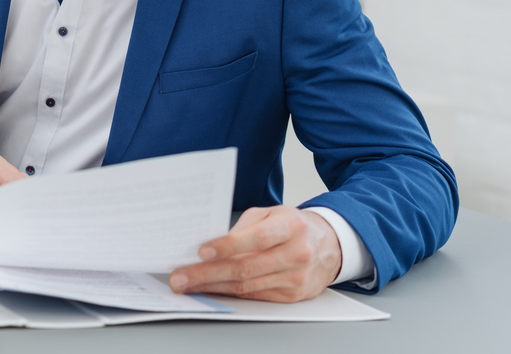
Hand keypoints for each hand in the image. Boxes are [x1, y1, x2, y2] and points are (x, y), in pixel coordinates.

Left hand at [168, 206, 342, 302]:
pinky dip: (229, 294)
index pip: (257, 238)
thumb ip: (243, 226)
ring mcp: (295, 278)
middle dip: (208, 273)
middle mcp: (296, 254)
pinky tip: (211, 289)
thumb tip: (211, 242)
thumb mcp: (270, 213)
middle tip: (181, 277)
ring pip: (248, 286)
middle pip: (246, 267)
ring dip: (213, 287)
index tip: (202, 251)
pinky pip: (255, 296)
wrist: (329, 246)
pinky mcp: (292, 295)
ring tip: (188, 285)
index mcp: (291, 226)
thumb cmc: (293, 225)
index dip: (228, 245)